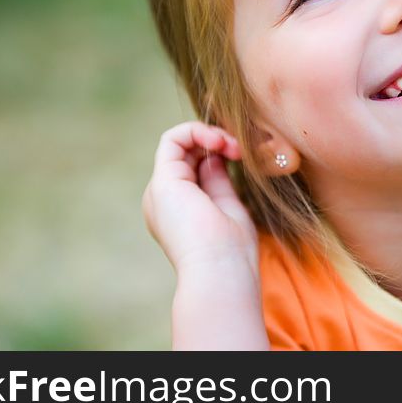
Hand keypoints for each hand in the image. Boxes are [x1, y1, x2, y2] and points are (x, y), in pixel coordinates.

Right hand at [142, 121, 257, 278]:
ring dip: (209, 135)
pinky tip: (218, 141)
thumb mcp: (228, 207)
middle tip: (240, 149)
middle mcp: (164, 200)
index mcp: (179, 211)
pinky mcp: (162, 182)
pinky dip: (197, 131)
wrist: (219, 272)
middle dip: (216, 142)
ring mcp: (160, 191)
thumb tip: (216, 157)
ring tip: (232, 145)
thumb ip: (218, 181)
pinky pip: (172, 139)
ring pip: (177, 143)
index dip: (218, 154)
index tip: (241, 156)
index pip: (195, 168)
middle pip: (186, 154)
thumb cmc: (231, 251)